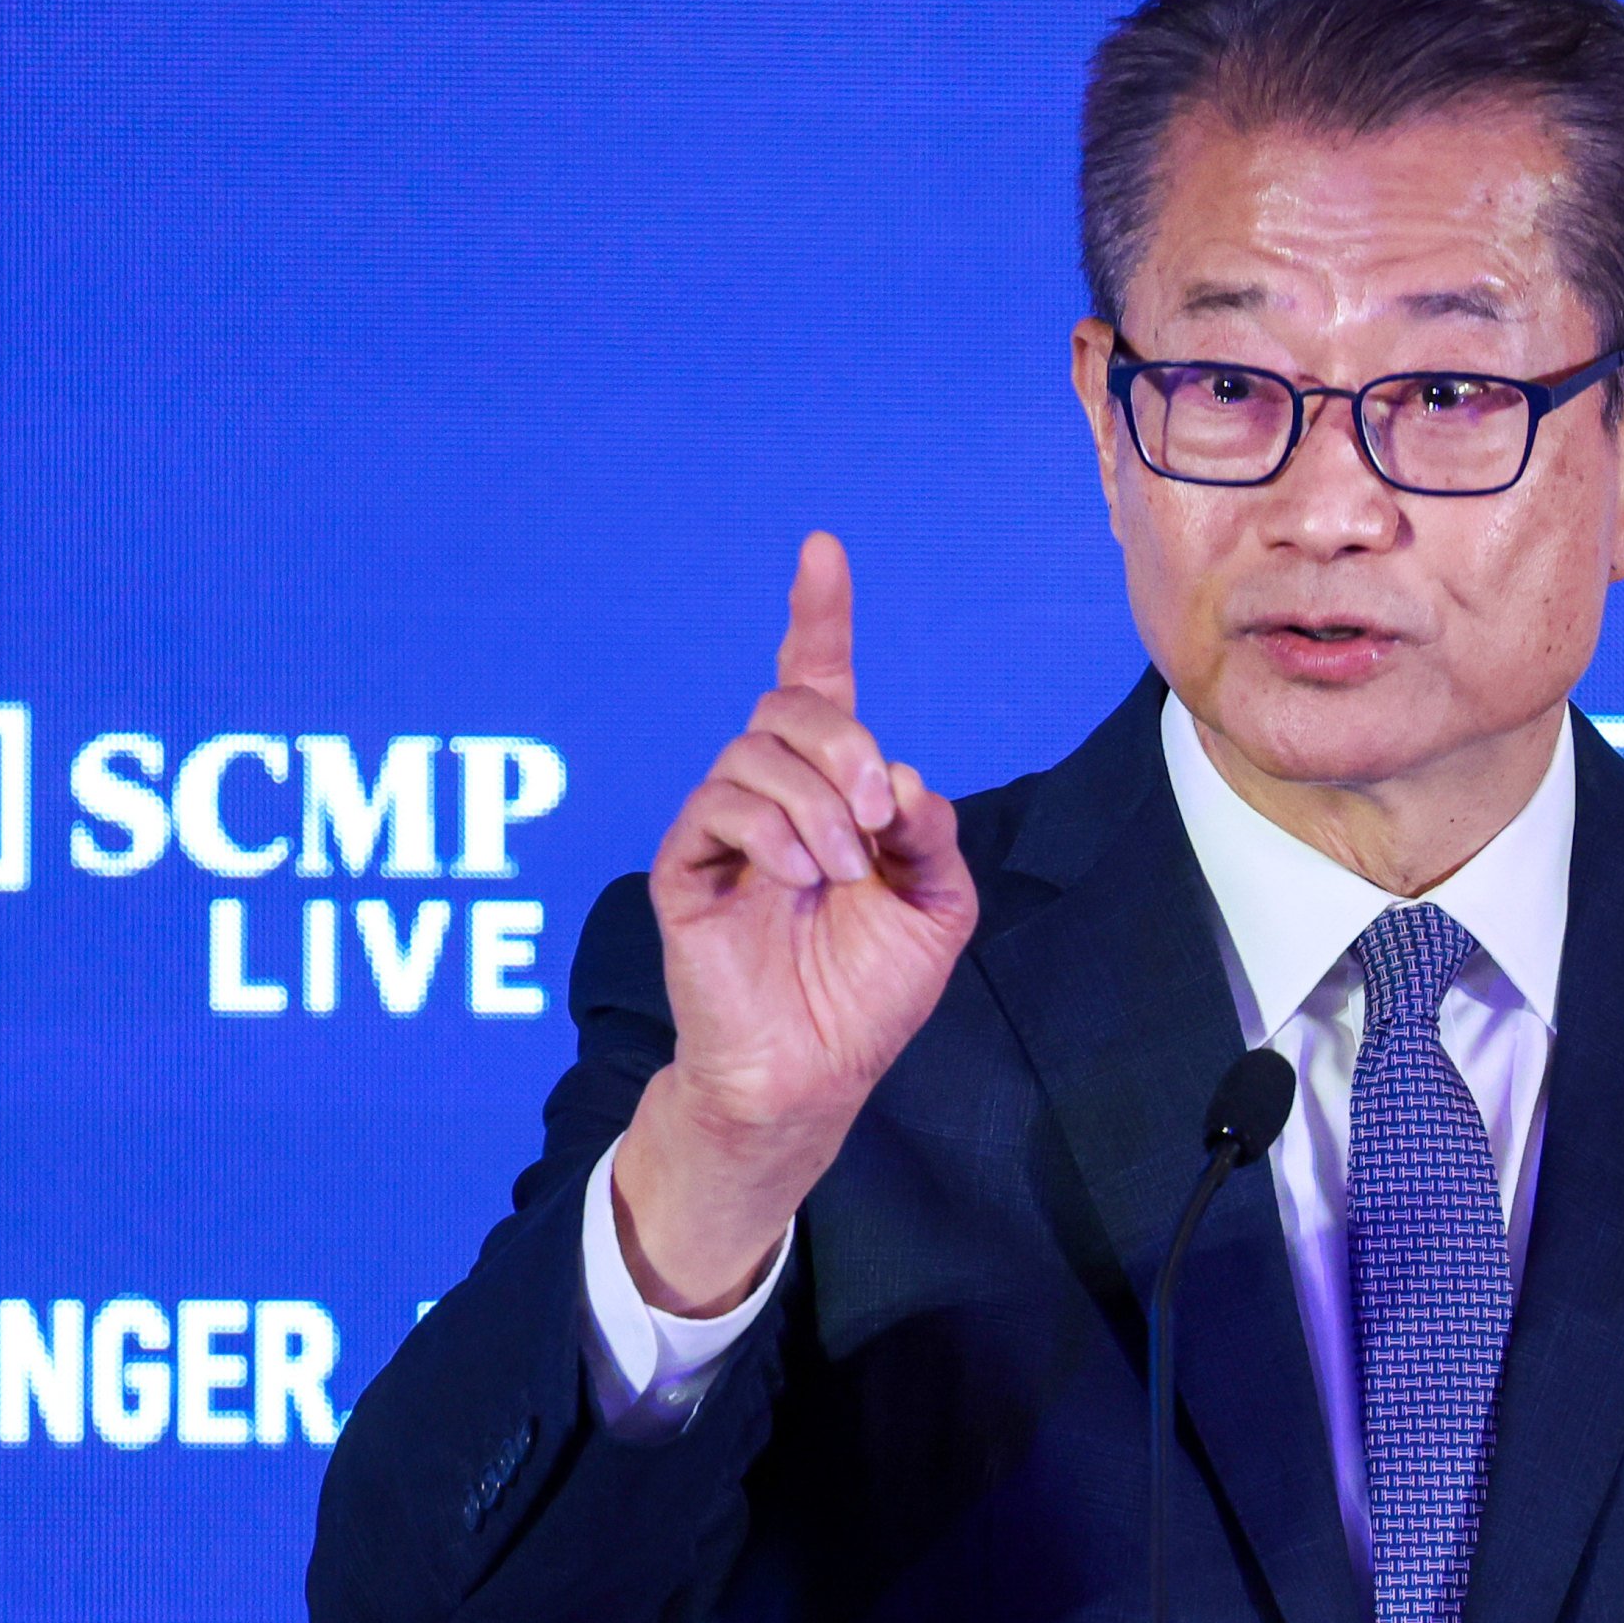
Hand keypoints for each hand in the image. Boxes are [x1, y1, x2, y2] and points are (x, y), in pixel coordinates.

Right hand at [612, 532, 978, 1313]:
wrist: (813, 1072)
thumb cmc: (870, 992)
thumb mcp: (937, 906)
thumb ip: (931, 832)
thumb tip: (900, 777)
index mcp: (833, 791)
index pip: (818, 681)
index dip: (819, 614)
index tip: (822, 549)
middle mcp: (773, 794)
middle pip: (791, 704)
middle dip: (844, 742)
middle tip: (877, 816)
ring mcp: (725, 827)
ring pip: (756, 749)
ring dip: (817, 802)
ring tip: (841, 871)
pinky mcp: (686, 866)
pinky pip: (720, 804)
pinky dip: (773, 832)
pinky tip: (799, 879)